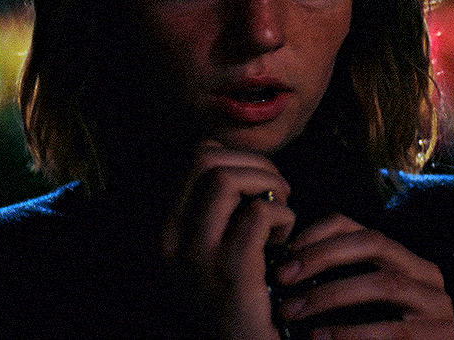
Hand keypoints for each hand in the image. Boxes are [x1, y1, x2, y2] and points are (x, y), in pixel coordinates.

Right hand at [161, 143, 295, 339]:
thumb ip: (217, 211)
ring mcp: (198, 256)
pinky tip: (283, 239)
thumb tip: (245, 167)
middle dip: (254, 163)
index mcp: (169, 228)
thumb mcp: (209, 251)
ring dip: (267, 184)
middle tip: (277, 190)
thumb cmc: (234, 298)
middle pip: (207, 159)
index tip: (259, 181)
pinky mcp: (230, 273)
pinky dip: (282, 215)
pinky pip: (258, 213)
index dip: (237, 156)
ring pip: (226, 179)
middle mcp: (173, 238)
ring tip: (281, 212)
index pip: (196, 157)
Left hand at [275, 214, 453, 338]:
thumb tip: (290, 264)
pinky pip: (393, 331)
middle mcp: (424, 272)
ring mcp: (438, 304)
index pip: (356, 226)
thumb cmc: (384, 334)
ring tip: (294, 310)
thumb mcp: (364, 299)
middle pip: (372, 242)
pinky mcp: (440, 338)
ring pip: (383, 283)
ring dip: (332, 295)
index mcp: (400, 256)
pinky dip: (352, 333)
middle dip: (323, 255)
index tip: (287, 248)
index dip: (319, 231)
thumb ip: (341, 277)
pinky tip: (321, 337)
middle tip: (284, 276)